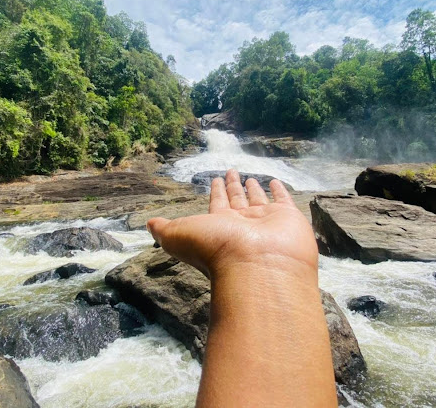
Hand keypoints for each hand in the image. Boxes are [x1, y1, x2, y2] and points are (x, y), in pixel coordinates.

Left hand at [147, 169, 318, 278]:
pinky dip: (279, 191)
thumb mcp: (179, 236)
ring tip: (249, 177)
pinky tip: (275, 182)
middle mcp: (242, 225)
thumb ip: (165, 229)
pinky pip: (283, 200)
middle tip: (231, 171)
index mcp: (219, 227)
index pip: (216, 205)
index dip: (215, 192)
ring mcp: (266, 222)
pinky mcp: (288, 218)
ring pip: (258, 201)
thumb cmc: (217, 250)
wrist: (258, 264)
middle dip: (232, 187)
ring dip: (253, 189)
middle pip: (236, 201)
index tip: (214, 179)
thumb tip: (148, 224)